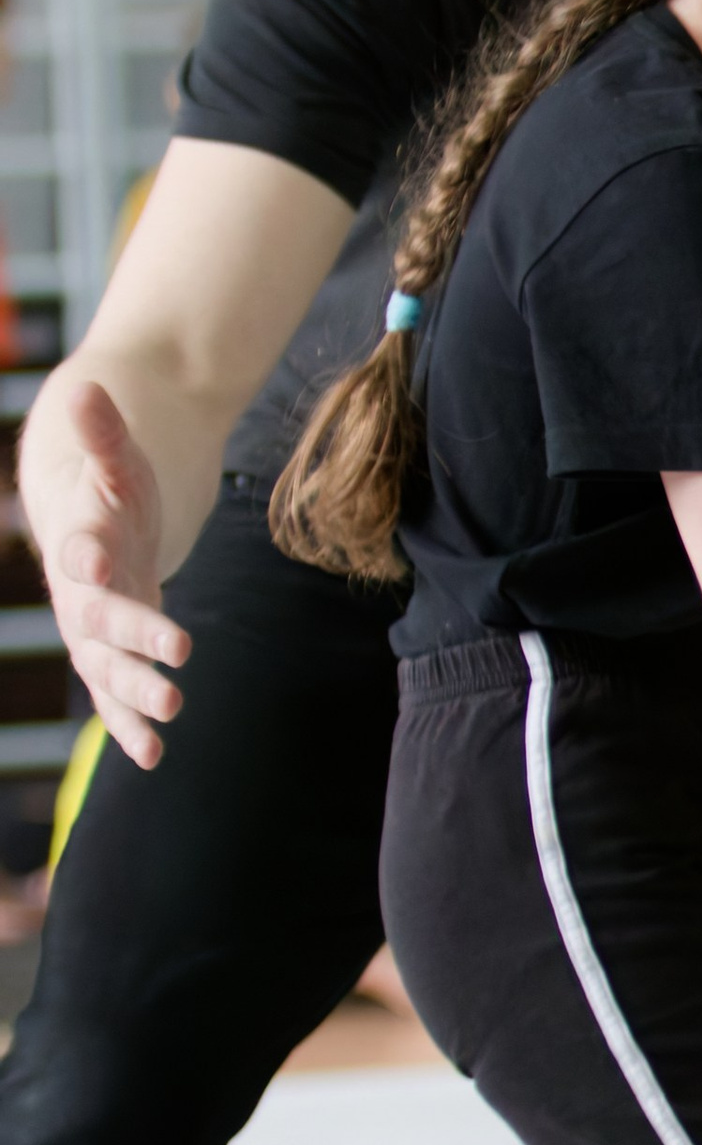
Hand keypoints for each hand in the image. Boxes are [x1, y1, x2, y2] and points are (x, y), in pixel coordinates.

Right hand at [39, 381, 189, 766]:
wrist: (97, 532)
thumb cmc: (112, 494)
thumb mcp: (117, 460)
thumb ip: (104, 432)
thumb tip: (87, 386)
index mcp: (83, 540)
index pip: (81, 547)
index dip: (88, 553)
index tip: (97, 561)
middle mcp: (81, 595)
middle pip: (102, 620)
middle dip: (136, 639)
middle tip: (178, 659)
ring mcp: (94, 632)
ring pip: (108, 669)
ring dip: (136, 694)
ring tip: (172, 712)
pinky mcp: (110, 658)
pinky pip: (114, 699)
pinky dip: (130, 727)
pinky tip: (152, 757)